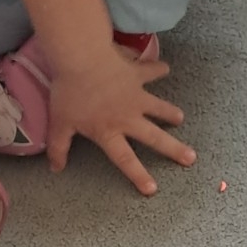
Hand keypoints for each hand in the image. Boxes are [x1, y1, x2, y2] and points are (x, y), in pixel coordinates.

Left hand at [47, 45, 195, 195]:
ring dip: (170, 112)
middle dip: (173, 149)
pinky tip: (166, 68)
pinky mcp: (136, 73)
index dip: (139, 175)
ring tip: (180, 118)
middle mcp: (128, 117)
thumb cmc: (70, 93)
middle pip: (154, 137)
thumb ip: (59, 148)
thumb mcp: (60, 123)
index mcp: (109, 132)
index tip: (153, 189)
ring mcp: (135, 95)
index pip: (125, 160)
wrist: (82, 57)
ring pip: (158, 106)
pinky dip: (158, 69)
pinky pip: (150, 71)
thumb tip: (55, 169)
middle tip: (190, 158)